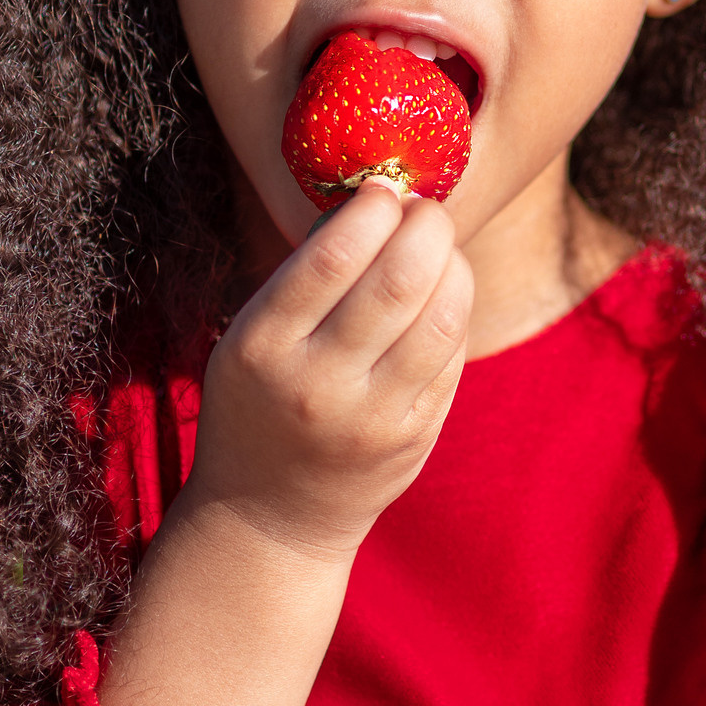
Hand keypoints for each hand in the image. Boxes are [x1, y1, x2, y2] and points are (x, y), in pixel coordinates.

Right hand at [190, 182, 472, 561]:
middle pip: (398, 282)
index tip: (383, 188)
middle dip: (424, 226)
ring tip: (437, 246)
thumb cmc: (259, 402)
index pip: (329, 260)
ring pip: (440, 318)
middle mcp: (318, 385)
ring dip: (452, 263)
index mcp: (261, 348)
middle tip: (424, 208)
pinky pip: (452, 353)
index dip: (371, 209)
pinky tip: (443, 292)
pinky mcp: (415, 437)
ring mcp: (373, 417)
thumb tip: (374, 198)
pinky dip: (456, 308)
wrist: (270, 518)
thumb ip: (304, 277)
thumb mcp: (249, 338)